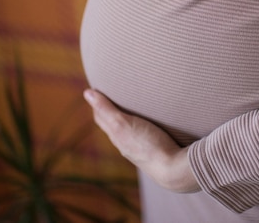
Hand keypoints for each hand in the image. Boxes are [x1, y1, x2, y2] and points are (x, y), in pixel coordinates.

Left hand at [84, 89, 199, 192]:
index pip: (101, 117)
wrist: (172, 169)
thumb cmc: (148, 144)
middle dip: (108, 111)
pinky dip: (137, 126)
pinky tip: (147, 124)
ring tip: (128, 107)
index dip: (98, 103)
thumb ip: (106, 109)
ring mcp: (139, 149)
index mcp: (116, 136)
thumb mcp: (123, 123)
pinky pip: (140, 137)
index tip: (97, 89)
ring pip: (126, 132)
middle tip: (109, 95)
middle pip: (111, 125)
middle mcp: (124, 144)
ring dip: (124, 119)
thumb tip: (87, 93)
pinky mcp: (153, 151)